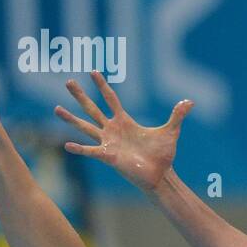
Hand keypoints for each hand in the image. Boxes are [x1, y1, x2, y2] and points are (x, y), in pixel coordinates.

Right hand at [55, 70, 191, 192]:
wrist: (160, 175)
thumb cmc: (163, 155)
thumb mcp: (171, 132)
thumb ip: (177, 115)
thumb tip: (190, 101)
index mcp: (125, 121)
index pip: (111, 99)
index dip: (102, 86)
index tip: (93, 71)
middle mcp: (113, 130)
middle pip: (93, 109)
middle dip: (81, 95)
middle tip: (67, 81)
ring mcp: (108, 143)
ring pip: (86, 127)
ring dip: (71, 119)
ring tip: (56, 109)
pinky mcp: (108, 156)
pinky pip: (91, 151)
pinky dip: (80, 148)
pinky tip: (67, 144)